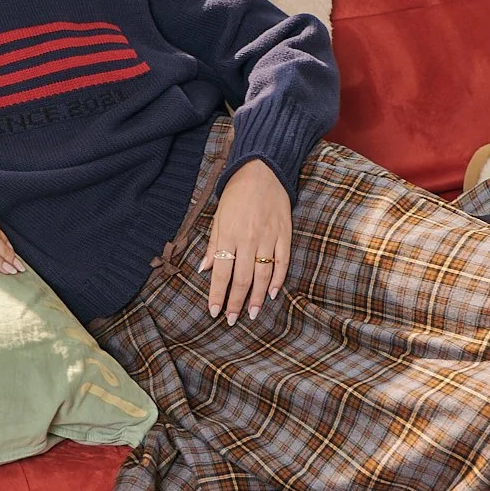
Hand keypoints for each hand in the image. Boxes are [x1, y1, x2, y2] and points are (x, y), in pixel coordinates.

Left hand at [198, 159, 291, 323]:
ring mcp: (268, 237)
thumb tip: (205, 269)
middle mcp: (248, 239)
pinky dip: (277, 279)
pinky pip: (281, 262)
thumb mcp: (218, 217)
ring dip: (256, 297)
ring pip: (262, 275)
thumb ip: (213, 245)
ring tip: (251, 314)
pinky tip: (271, 293)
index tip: (214, 312)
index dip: (218, 295)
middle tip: (233, 320)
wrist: (262, 171)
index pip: (221, 273)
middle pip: (241, 279)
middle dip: (236, 302)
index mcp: (228, 235)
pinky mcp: (284, 234)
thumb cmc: (236, 195)